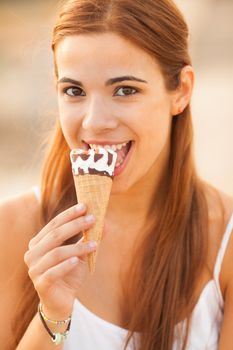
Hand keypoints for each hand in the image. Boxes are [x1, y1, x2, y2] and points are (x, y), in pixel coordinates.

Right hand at [24, 203, 96, 319]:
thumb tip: (106, 224)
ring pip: (56, 253)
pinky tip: (77, 261)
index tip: (85, 206)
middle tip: (92, 219)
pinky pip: (53, 272)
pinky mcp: (40, 284)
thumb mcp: (80, 253)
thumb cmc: (70, 272)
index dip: (69, 215)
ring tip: (95, 244)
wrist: (62, 300)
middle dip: (75, 225)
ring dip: (77, 247)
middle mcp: (32, 253)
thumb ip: (88, 239)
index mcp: (39, 242)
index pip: (54, 224)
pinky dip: (65, 265)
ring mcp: (34, 269)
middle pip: (55, 235)